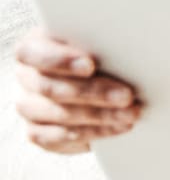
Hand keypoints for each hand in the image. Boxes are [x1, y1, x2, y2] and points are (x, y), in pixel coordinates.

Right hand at [13, 29, 139, 152]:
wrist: (100, 83)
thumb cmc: (101, 52)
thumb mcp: (100, 41)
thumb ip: (103, 41)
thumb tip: (131, 44)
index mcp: (34, 47)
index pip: (31, 52)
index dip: (58, 60)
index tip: (90, 65)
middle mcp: (27, 77)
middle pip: (50, 88)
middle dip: (93, 92)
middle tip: (127, 96)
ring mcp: (29, 107)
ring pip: (58, 114)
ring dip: (99, 116)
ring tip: (131, 114)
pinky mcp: (37, 132)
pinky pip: (58, 138)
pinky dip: (92, 133)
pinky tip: (117, 127)